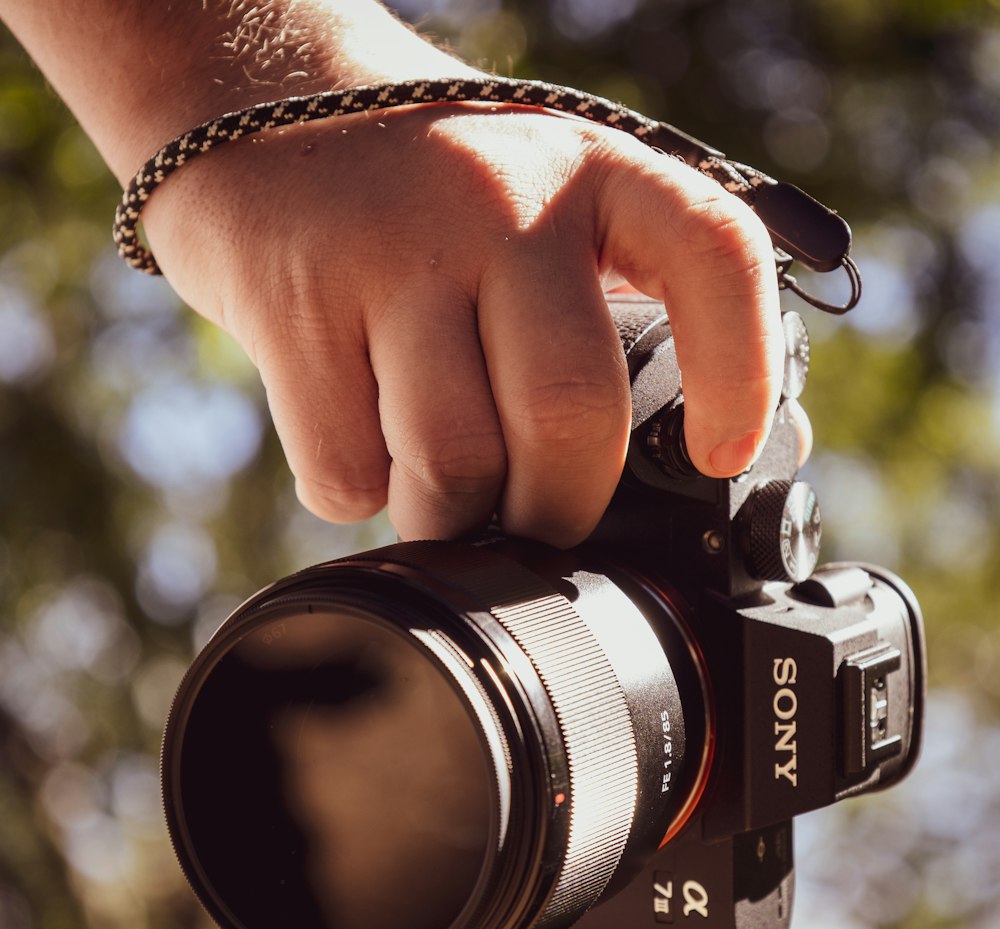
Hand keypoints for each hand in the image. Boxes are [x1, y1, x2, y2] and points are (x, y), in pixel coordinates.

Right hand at [142, 102, 786, 546]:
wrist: (251, 103)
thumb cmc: (424, 196)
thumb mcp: (536, 203)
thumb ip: (605, 306)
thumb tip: (688, 466)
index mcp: (589, 167)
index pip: (711, 256)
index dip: (736, 373)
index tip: (718, 455)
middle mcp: (500, 195)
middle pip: (567, 412)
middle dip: (556, 510)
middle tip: (536, 521)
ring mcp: (391, 245)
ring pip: (453, 461)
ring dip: (449, 517)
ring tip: (437, 491)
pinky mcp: (294, 300)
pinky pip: (347, 469)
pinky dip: (354, 493)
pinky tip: (353, 441)